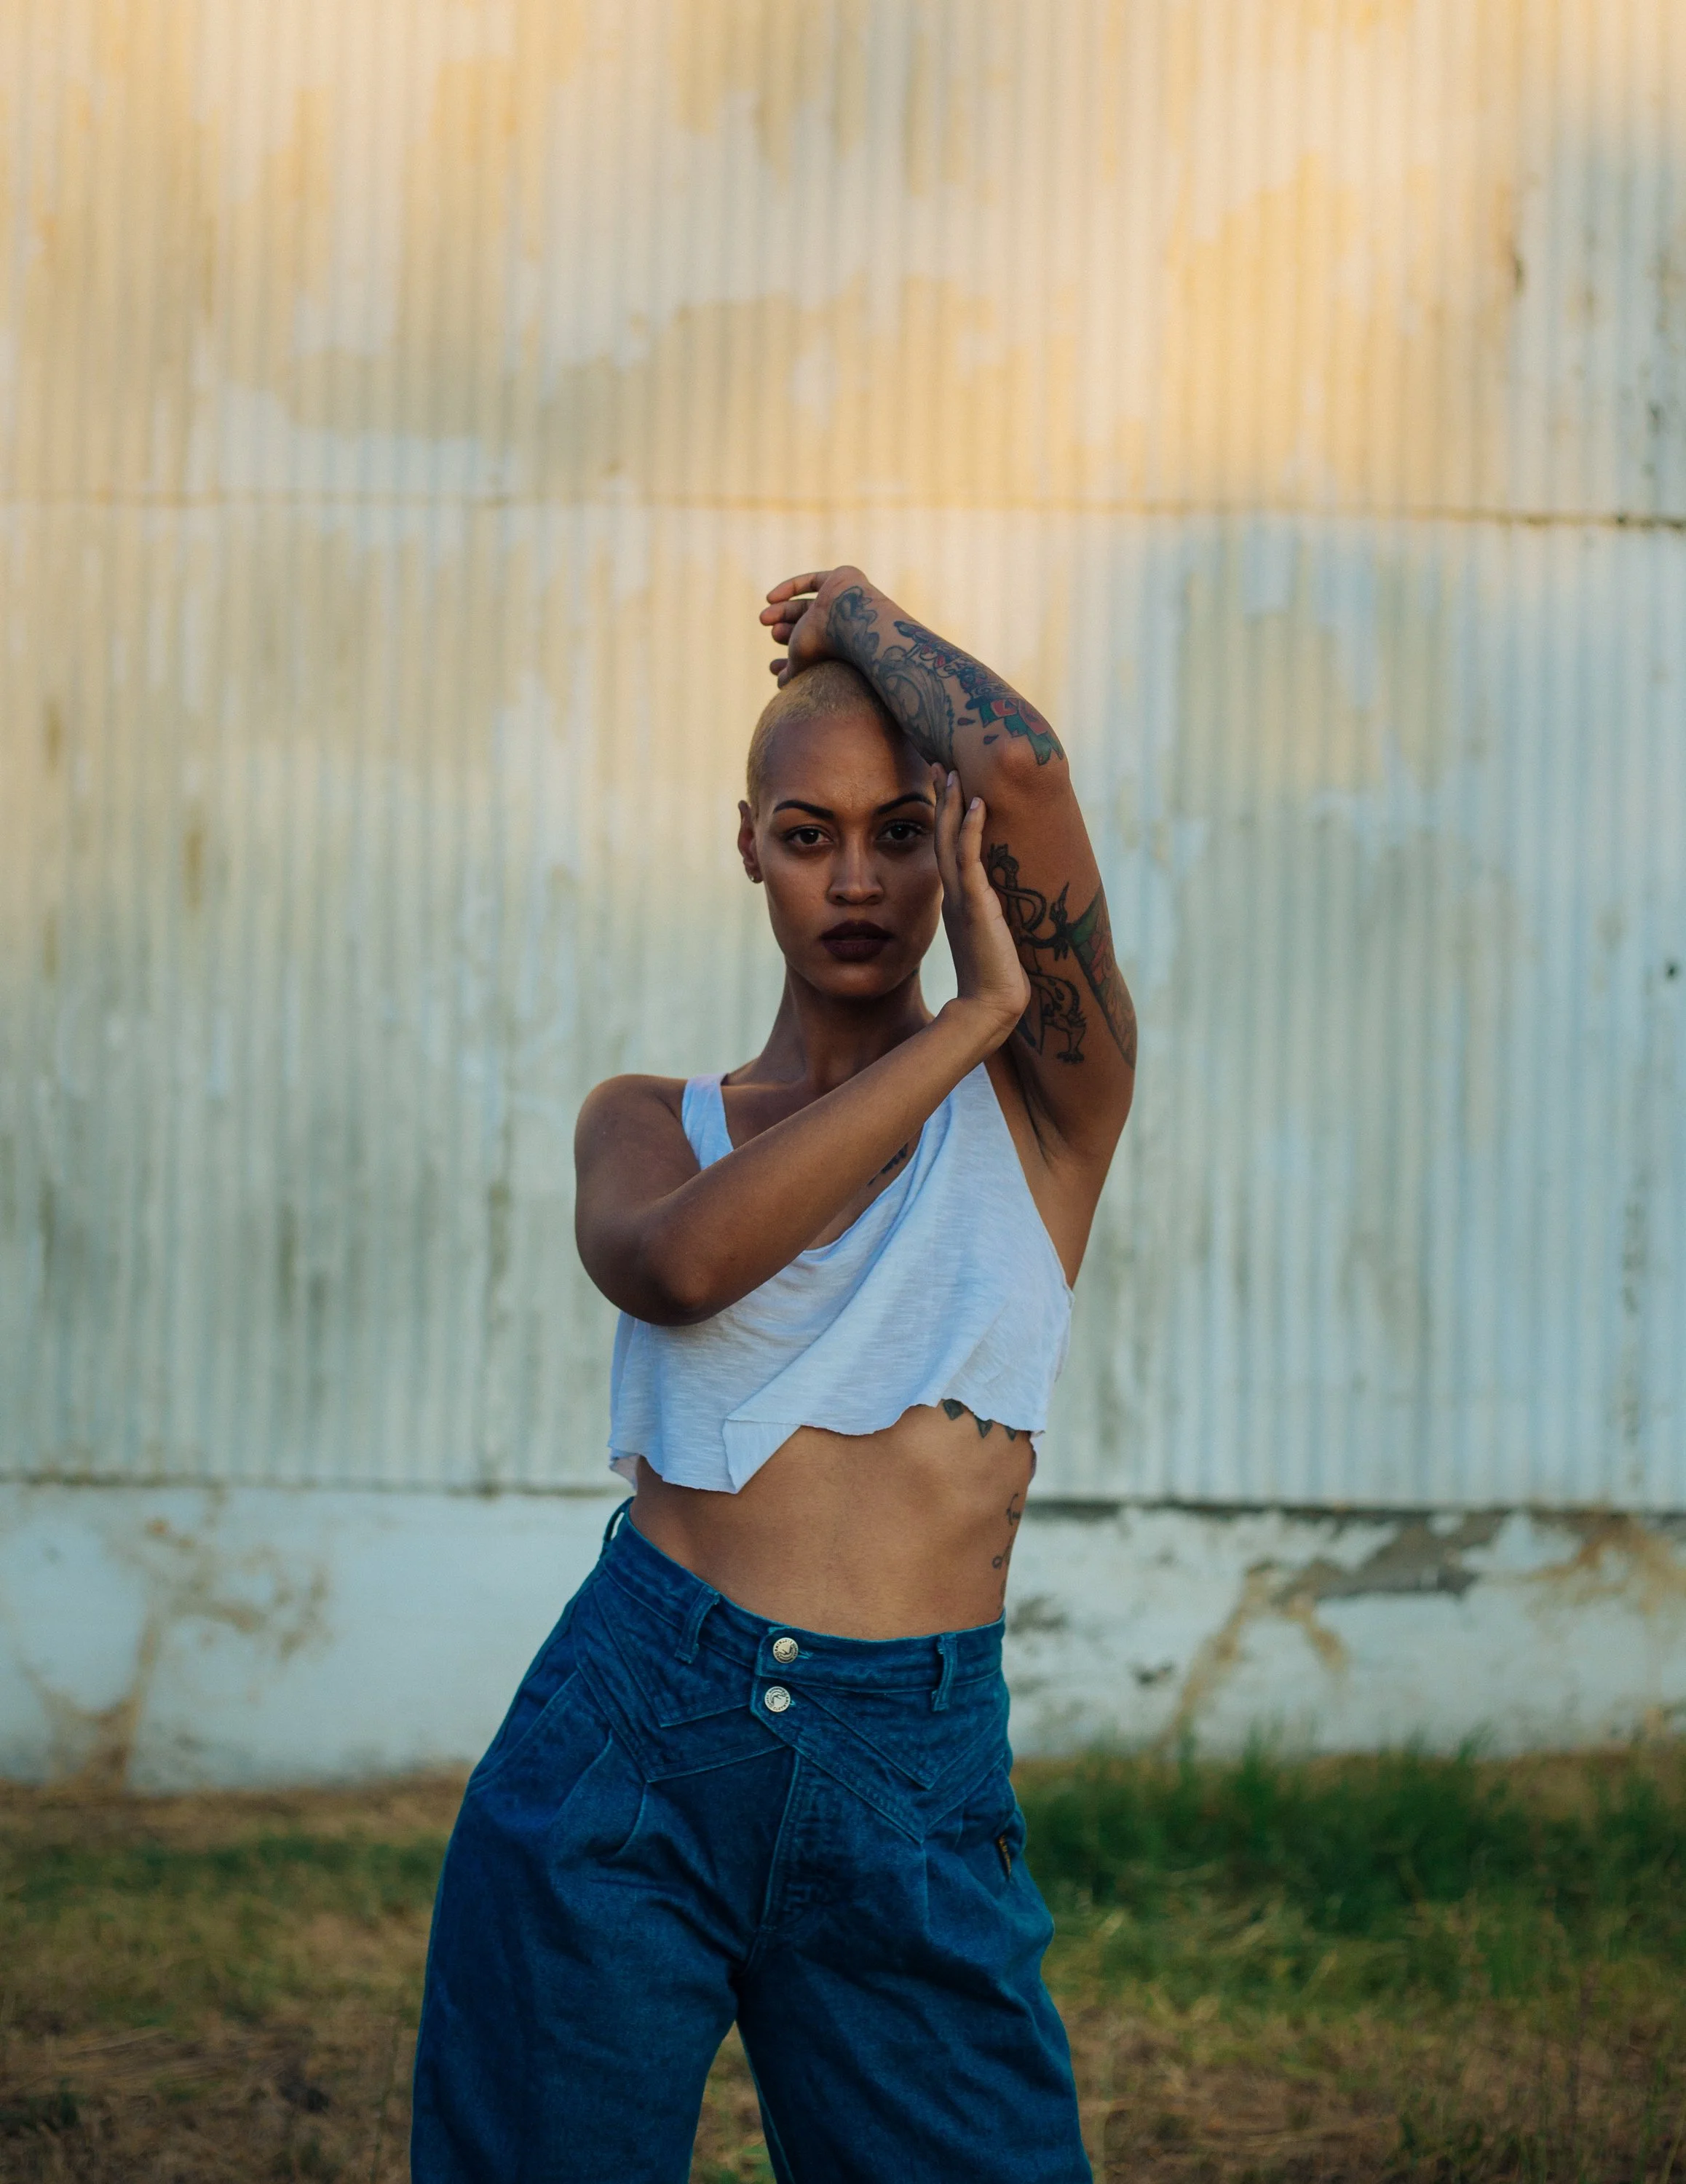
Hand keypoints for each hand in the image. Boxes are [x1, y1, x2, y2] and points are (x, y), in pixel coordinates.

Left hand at [759, 566, 873, 685]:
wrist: (852, 622)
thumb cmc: (827, 648)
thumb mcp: (802, 666)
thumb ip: (792, 675)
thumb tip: (781, 683)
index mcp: (839, 649)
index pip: (812, 655)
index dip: (791, 661)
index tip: (773, 668)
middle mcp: (842, 626)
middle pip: (808, 628)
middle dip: (786, 632)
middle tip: (773, 634)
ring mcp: (843, 602)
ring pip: (808, 606)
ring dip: (783, 612)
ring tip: (764, 619)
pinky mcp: (841, 579)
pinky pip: (812, 582)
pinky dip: (791, 588)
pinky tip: (770, 599)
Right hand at [932, 768, 1029, 1043]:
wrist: (994, 1004)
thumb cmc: (996, 976)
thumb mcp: (991, 934)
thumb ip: (989, 914)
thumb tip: (1001, 905)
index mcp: (956, 900)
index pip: (945, 848)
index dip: (943, 816)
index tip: (944, 785)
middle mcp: (954, 895)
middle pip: (940, 836)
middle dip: (940, 800)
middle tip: (938, 764)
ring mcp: (961, 899)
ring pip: (949, 841)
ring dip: (950, 805)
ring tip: (951, 772)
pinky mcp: (976, 905)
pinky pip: (969, 859)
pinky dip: (971, 830)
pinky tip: (977, 805)